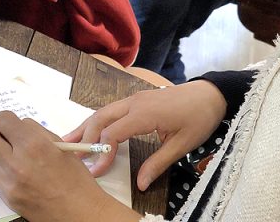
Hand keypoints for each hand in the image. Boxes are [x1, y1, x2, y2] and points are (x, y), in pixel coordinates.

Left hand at [0, 111, 137, 221]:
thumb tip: (19, 126)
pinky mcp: (7, 197)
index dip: (5, 120)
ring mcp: (10, 182)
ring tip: (10, 159)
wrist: (79, 211)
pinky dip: (0, 173)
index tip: (9, 125)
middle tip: (4, 139)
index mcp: (34, 144)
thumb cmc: (75, 179)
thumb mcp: (61, 146)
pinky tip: (14, 174)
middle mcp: (18, 162)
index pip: (2, 120)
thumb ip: (37, 133)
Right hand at [63, 81, 227, 190]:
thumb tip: (141, 184)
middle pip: (101, 118)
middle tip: (70, 154)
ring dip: (87, 126)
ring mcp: (135, 98)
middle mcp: (135, 102)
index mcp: (145, 113)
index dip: (102, 152)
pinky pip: (112, 109)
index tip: (97, 170)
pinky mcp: (137, 100)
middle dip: (84, 136)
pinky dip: (98, 121)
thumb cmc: (198, 118)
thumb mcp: (182, 144)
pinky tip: (91, 130)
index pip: (113, 133)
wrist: (210, 95)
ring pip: (104, 111)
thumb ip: (158, 163)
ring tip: (69, 140)